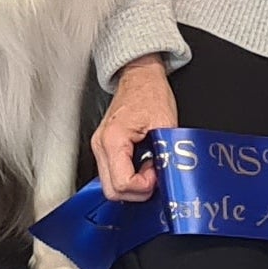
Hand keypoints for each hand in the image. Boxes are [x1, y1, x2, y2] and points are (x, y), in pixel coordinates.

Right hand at [91, 56, 176, 199]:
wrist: (140, 77)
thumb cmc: (150, 94)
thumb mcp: (165, 124)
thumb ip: (165, 154)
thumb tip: (167, 177)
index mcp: (113, 139)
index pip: (122, 183)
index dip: (144, 186)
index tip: (157, 174)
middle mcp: (100, 145)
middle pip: (112, 191)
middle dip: (137, 190)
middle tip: (154, 175)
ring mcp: (100, 147)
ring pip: (111, 185)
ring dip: (133, 184)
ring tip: (149, 166)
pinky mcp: (104, 148)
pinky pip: (113, 174)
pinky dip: (129, 176)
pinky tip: (142, 164)